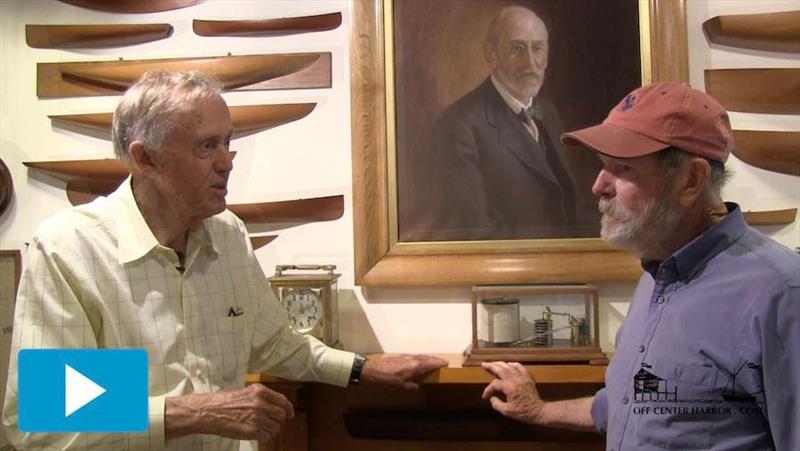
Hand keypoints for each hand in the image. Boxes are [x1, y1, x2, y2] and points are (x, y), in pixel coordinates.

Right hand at [165, 383, 294, 441]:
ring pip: (275, 427)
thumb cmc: (223, 401)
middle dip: (277, 420)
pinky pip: (267, 436)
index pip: (283, 400)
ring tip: (259, 427)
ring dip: (270, 429)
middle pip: (281, 415)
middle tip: (270, 422)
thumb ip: (261, 397)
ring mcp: (257, 417)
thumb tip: (275, 405)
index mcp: (259, 391)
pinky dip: (263, 436)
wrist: (209, 411)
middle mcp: (260, 403)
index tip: (290, 414)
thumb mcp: (245, 392)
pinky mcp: (252, 430)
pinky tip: (255, 432)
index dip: (288, 409)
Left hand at [360, 354, 447, 389]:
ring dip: (427, 358)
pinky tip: (417, 362)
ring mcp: (404, 356)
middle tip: (441, 362)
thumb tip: (417, 386)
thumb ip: (412, 387)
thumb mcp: (401, 387)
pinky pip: (413, 356)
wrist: (370, 371)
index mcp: (415, 366)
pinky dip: (419, 358)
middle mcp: (411, 358)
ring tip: (431, 362)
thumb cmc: (386, 380)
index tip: (445, 363)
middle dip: (434, 359)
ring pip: (419, 356)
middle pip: (426, 357)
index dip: (438, 363)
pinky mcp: (398, 356)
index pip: (430, 363)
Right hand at [481, 361, 544, 424]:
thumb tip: (492, 398)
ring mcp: (522, 377)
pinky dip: (513, 364)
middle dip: (491, 366)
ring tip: (493, 363)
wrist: (538, 412)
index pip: (495, 384)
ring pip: (509, 366)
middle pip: (500, 369)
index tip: (485, 396)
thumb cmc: (523, 413)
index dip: (488, 389)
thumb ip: (496, 404)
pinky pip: (520, 367)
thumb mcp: (507, 411)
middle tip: (484, 364)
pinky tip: (509, 364)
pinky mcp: (528, 378)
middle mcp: (515, 379)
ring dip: (500, 363)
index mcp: (509, 387)